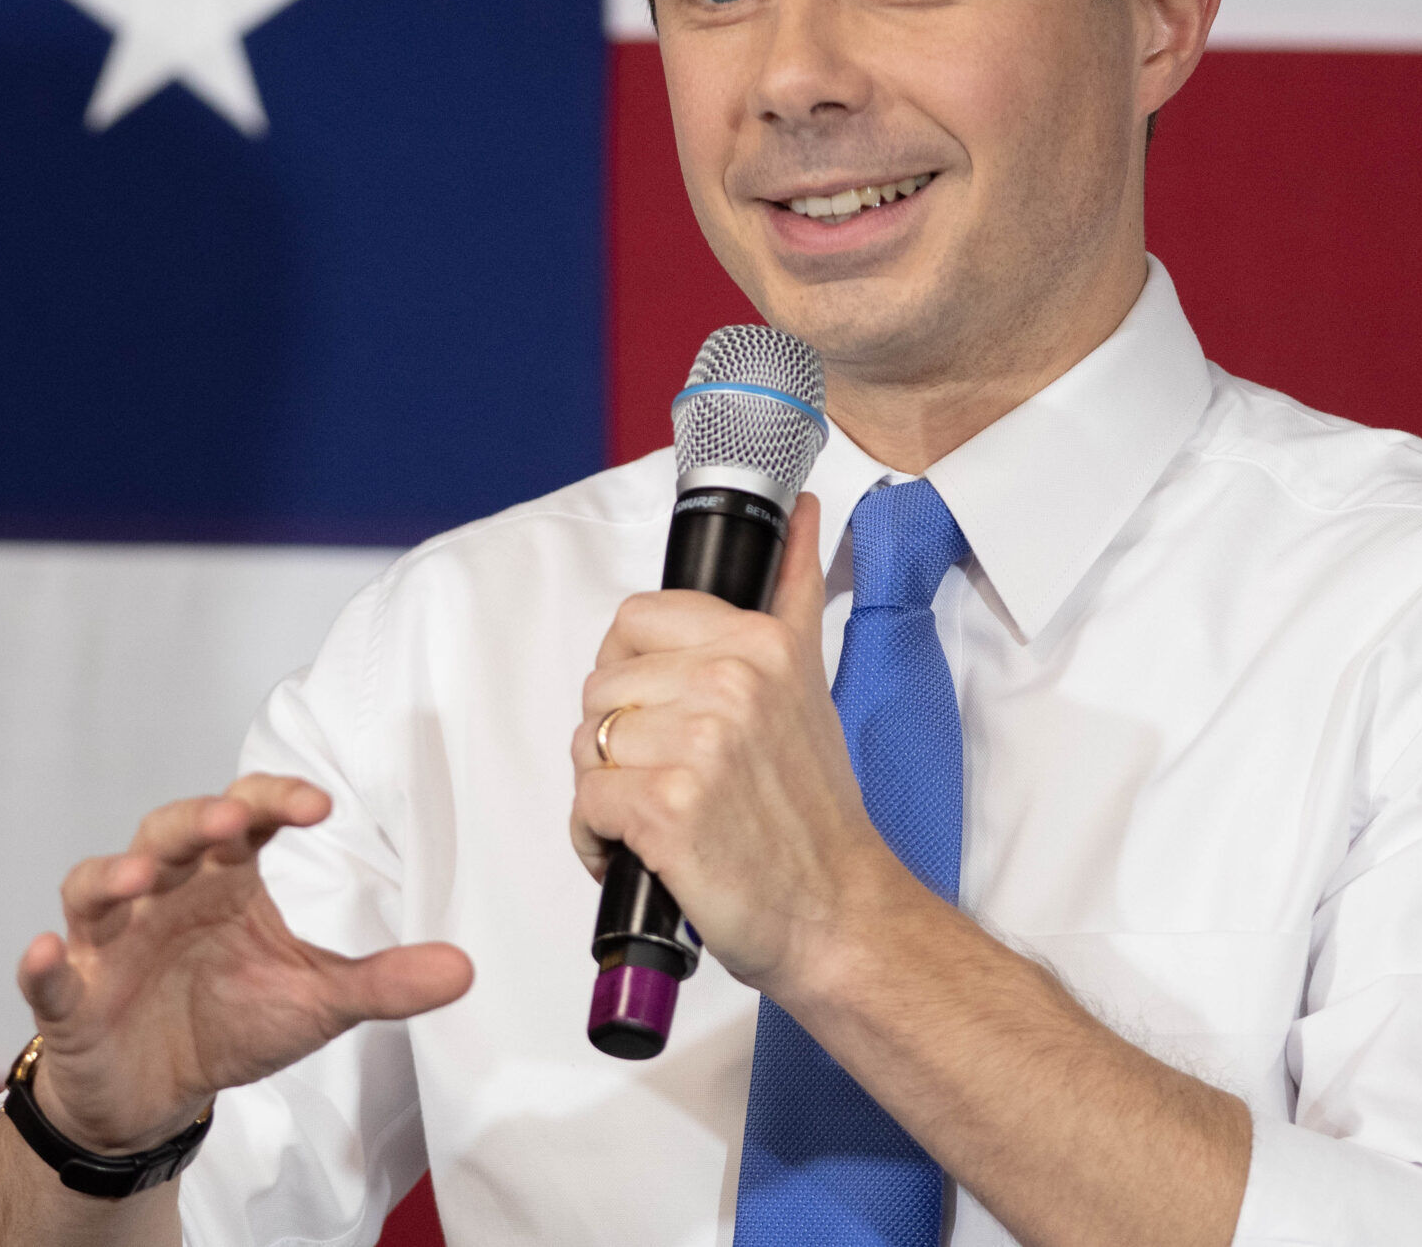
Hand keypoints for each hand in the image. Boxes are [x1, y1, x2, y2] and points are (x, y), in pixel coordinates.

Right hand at [14, 775, 472, 1155]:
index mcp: (225, 879)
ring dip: (116, 876)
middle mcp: (163, 892)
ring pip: (97, 886)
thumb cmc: (232, 1021)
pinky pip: (50, 974)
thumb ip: (384, 983)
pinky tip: (44, 951)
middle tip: (235, 823)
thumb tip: (466, 969)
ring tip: (141, 877)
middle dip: (197, 822)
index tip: (320, 805)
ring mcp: (109, 940)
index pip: (248, 814)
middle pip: (170, 832)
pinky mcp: (71, 996)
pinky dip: (43, 963)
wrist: (159, 1096)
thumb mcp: (316, 1003)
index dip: (277, 799)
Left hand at [569, 494, 912, 997]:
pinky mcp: (667, 808)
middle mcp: (731, 682)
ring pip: (586, 745)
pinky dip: (598, 840)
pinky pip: (586, 804)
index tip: (661, 713)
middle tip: (666, 776)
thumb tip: (802, 511)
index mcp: (759, 642)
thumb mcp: (810, 682)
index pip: (632, 621)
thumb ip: (794, 590)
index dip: (631, 675)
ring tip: (657, 817)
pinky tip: (641, 851)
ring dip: (605, 792)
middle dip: (616, 739)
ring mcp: (699, 744)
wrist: (836, 911)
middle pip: (600, 686)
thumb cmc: (812, 812)